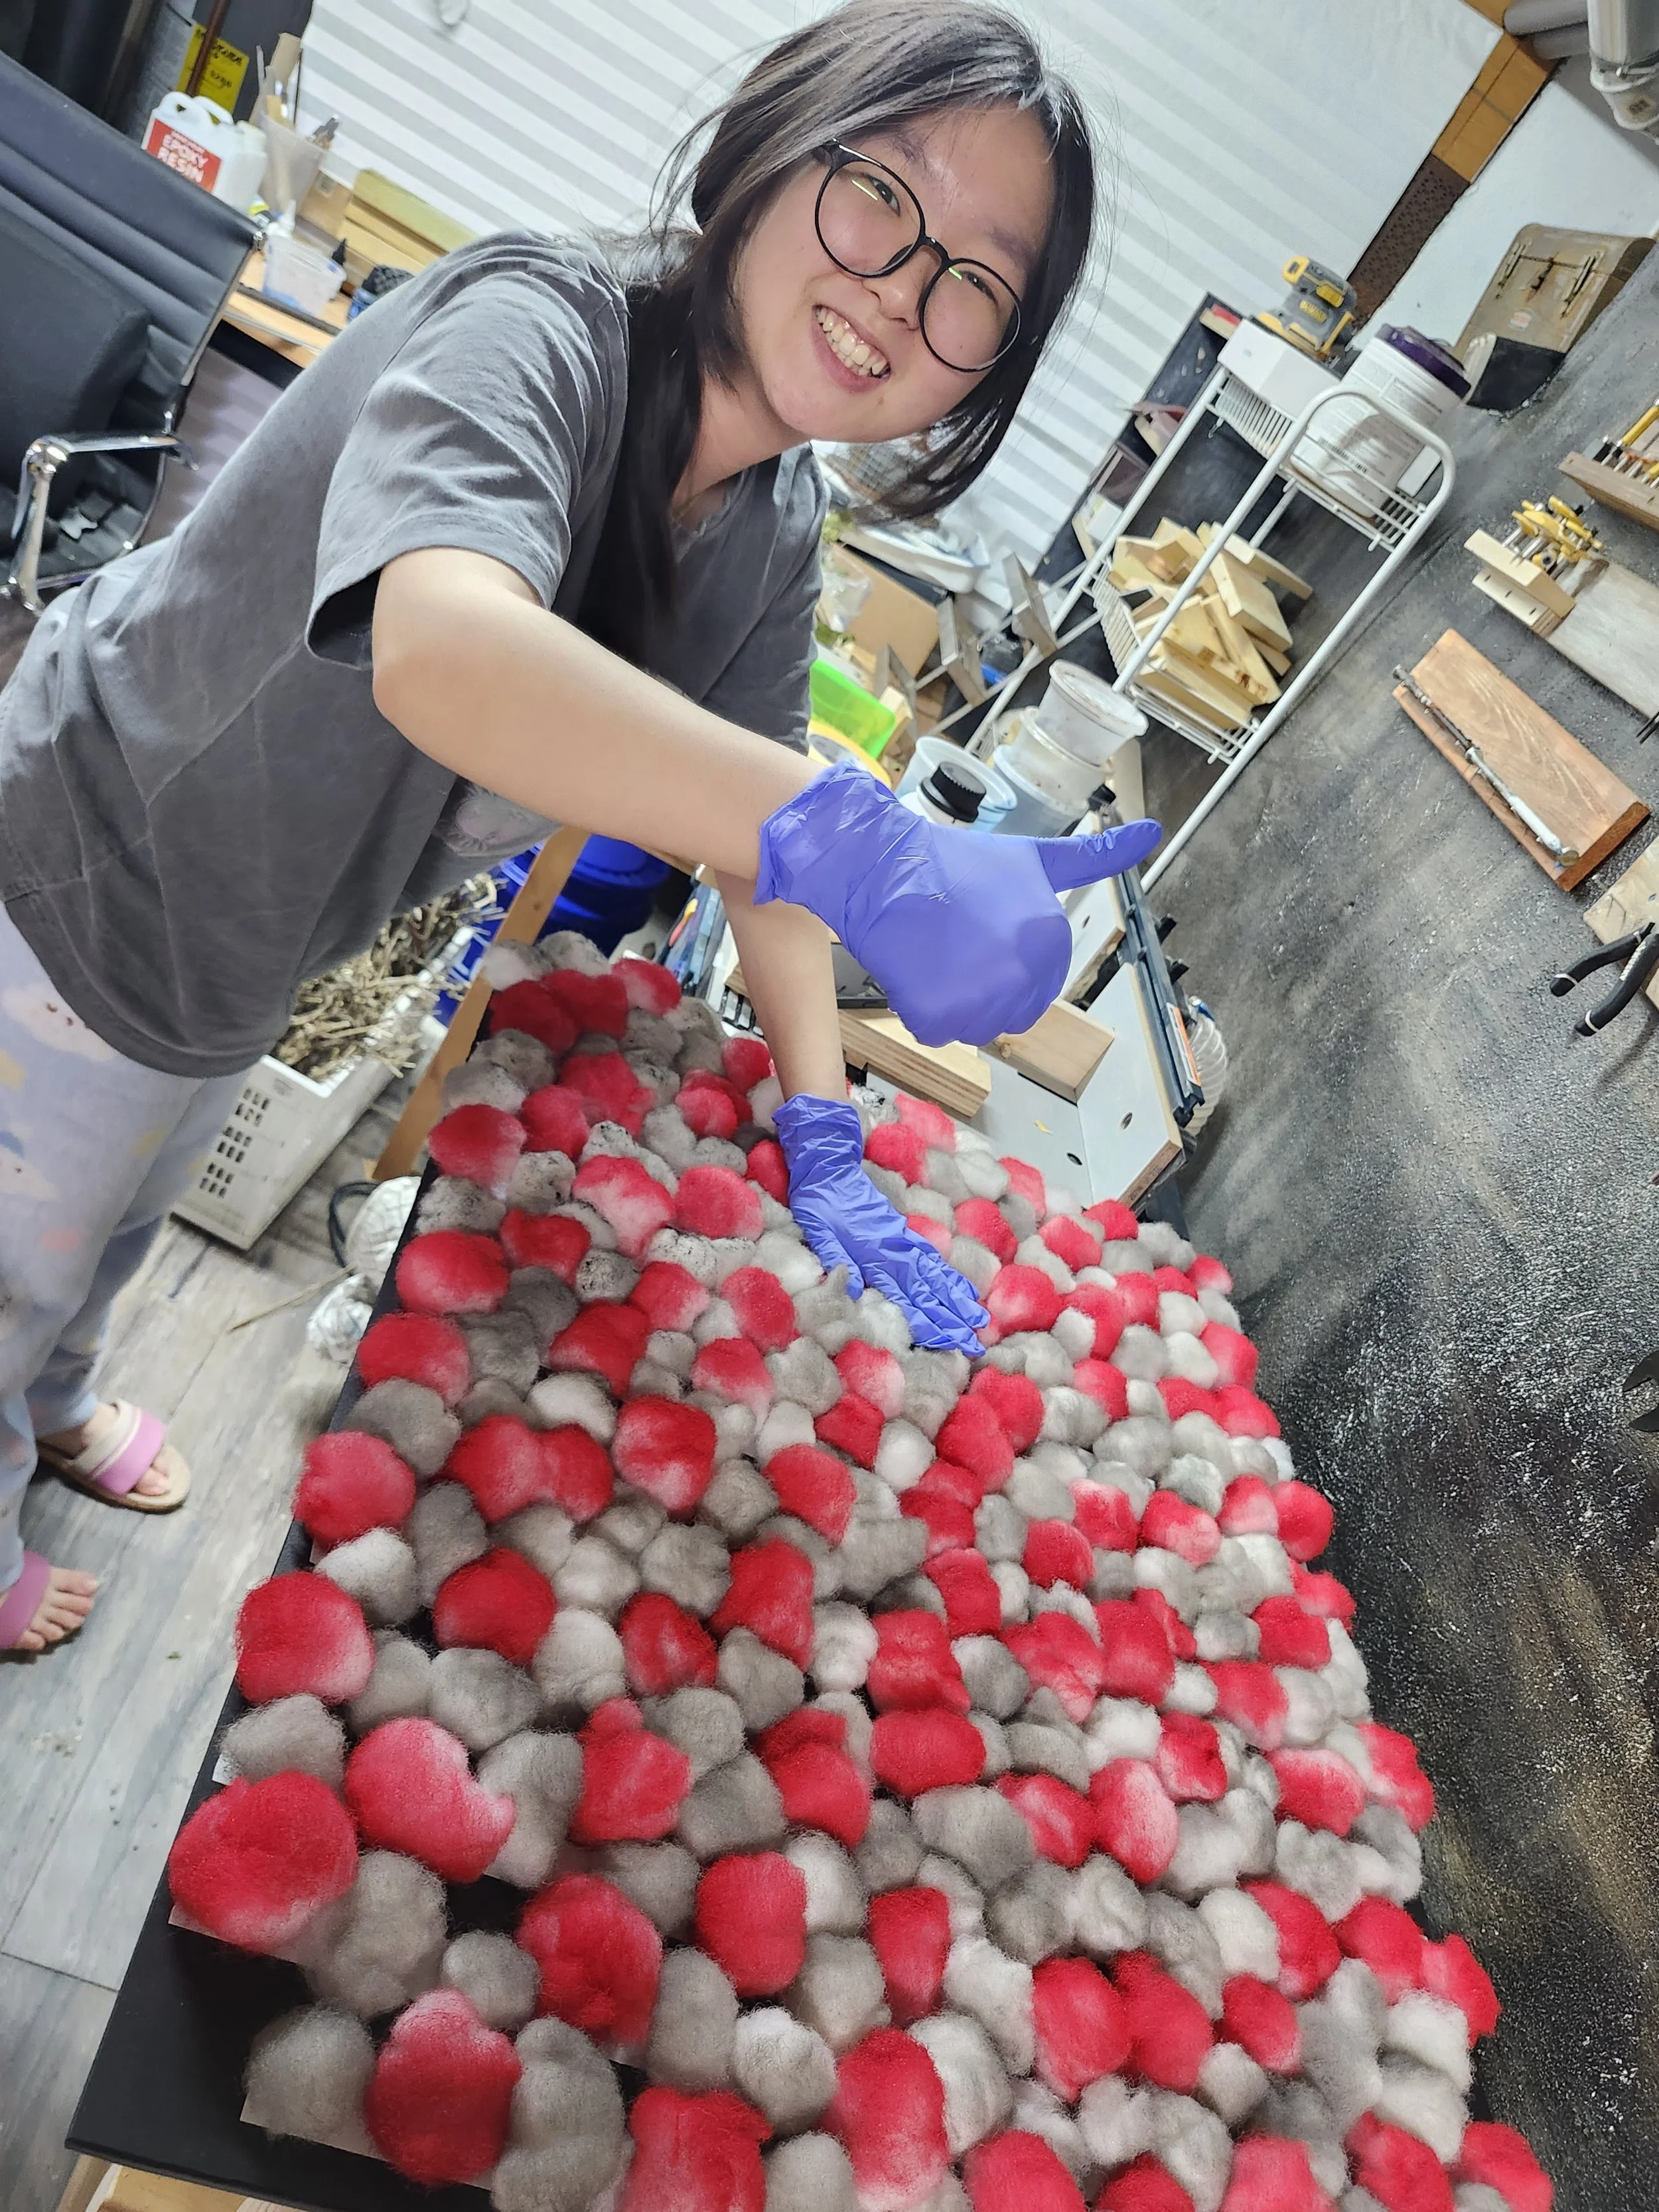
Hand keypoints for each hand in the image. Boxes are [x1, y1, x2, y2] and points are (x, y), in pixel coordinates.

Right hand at [755, 759, 1160, 1044]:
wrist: (880, 865)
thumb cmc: (951, 861)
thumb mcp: (1032, 857)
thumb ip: (1091, 857)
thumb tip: (1152, 831)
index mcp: (1049, 940)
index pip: (1035, 988)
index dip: (999, 968)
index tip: (974, 937)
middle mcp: (1024, 973)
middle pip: (1005, 1013)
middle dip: (976, 988)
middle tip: (948, 948)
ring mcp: (982, 997)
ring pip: (971, 1025)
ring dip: (948, 1001)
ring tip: (930, 953)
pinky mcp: (939, 1014)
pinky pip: (936, 1030)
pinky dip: (920, 1008)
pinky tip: (911, 967)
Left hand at [773, 1095, 988, 1355]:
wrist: (830, 1167)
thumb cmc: (818, 1202)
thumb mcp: (817, 1231)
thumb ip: (837, 1258)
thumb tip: (855, 1288)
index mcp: (873, 1255)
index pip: (909, 1297)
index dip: (930, 1321)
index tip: (952, 1341)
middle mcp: (895, 1250)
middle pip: (930, 1290)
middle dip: (954, 1317)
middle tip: (976, 1340)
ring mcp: (902, 1240)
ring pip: (936, 1275)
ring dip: (958, 1298)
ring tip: (980, 1317)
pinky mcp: (902, 1231)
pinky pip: (931, 1258)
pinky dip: (949, 1274)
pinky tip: (962, 1287)